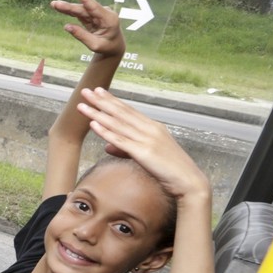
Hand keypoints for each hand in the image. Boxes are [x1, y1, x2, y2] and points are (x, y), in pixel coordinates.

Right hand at [52, 0, 125, 58]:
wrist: (114, 46)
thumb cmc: (107, 47)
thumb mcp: (95, 45)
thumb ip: (82, 36)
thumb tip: (66, 26)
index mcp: (109, 20)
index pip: (95, 8)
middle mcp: (103, 13)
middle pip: (84, 9)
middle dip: (70, 6)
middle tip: (56, 4)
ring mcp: (97, 13)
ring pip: (80, 10)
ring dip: (67, 7)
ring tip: (54, 4)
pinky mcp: (91, 15)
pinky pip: (79, 13)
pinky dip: (69, 11)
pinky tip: (59, 8)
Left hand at [78, 88, 208, 200]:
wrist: (189, 181)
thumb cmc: (170, 170)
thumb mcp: (147, 156)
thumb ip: (126, 149)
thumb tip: (107, 146)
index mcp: (153, 127)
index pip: (128, 111)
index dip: (112, 101)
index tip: (99, 91)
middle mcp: (150, 129)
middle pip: (121, 113)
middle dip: (102, 101)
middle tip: (86, 90)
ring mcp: (147, 139)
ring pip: (117, 124)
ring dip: (98, 113)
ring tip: (82, 105)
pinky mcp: (144, 152)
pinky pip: (121, 140)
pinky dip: (106, 132)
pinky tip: (93, 124)